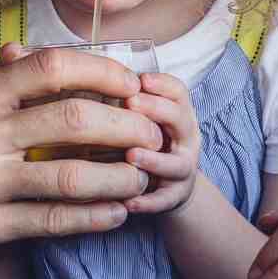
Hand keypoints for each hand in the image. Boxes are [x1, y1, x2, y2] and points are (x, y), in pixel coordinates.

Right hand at [0, 44, 162, 265]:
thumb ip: (1, 84)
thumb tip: (50, 60)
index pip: (52, 67)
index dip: (103, 72)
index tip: (131, 84)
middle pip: (74, 121)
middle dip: (126, 127)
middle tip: (151, 134)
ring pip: (70, 177)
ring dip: (118, 179)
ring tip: (141, 179)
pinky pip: (51, 221)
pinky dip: (92, 218)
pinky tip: (116, 214)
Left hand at [121, 71, 201, 215]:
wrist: (172, 186)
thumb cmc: (152, 143)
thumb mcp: (147, 119)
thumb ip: (130, 102)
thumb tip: (91, 76)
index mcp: (179, 114)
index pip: (178, 92)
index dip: (161, 84)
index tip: (140, 79)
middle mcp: (186, 139)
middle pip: (180, 120)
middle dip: (156, 110)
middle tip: (131, 103)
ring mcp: (182, 169)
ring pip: (175, 164)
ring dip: (153, 159)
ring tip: (131, 155)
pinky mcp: (174, 197)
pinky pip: (163, 200)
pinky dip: (146, 202)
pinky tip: (127, 202)